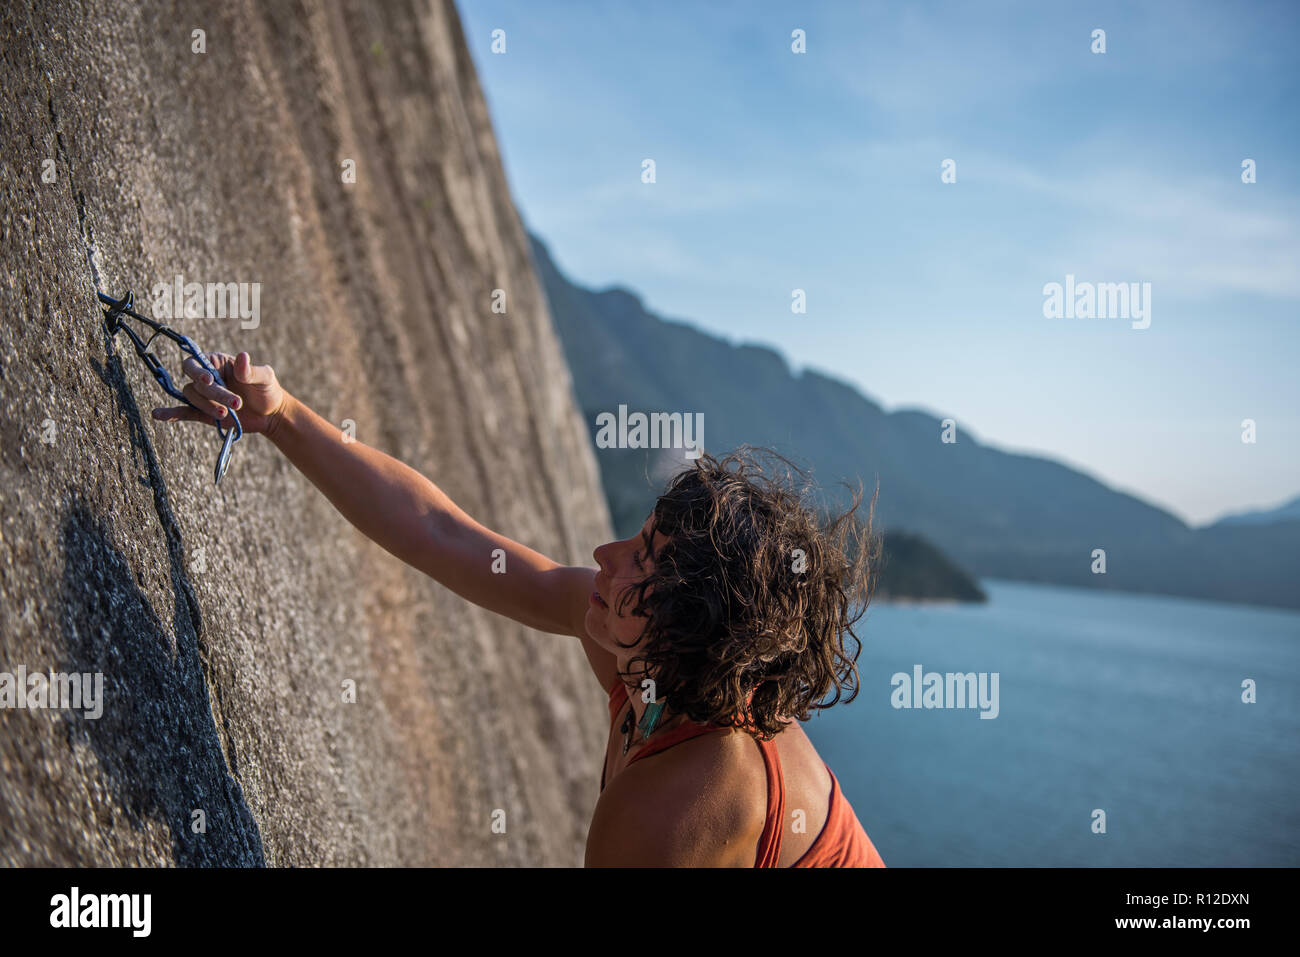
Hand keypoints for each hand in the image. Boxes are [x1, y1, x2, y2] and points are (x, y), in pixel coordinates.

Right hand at [152, 351, 286, 434]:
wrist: (271, 414)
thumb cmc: (267, 389)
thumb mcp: (264, 377)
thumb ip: (251, 370)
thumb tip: (242, 356)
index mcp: (217, 363)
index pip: (197, 363)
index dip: (198, 371)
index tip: (210, 380)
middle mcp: (206, 378)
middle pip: (196, 383)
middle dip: (213, 394)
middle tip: (236, 403)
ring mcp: (204, 396)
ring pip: (192, 399)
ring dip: (207, 406)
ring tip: (226, 414)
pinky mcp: (203, 413)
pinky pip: (183, 412)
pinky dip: (170, 414)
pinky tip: (158, 414)